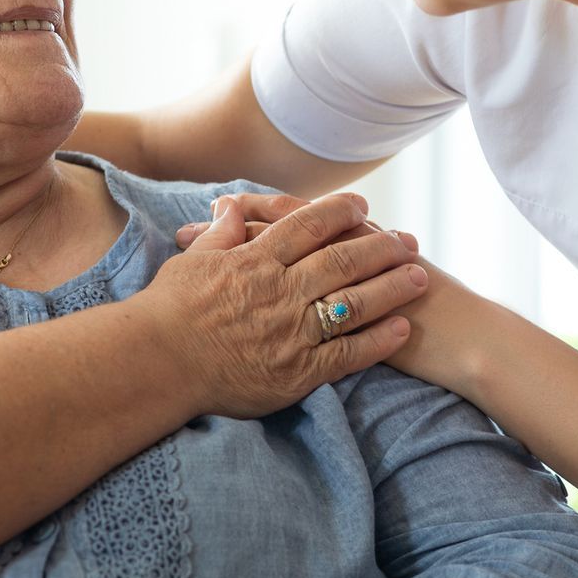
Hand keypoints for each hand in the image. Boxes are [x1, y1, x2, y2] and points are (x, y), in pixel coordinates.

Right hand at [141, 193, 427, 417]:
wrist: (157, 363)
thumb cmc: (166, 311)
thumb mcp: (190, 261)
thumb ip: (218, 234)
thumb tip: (230, 207)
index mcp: (255, 260)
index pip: (307, 226)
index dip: (339, 212)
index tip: (363, 206)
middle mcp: (280, 291)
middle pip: (342, 260)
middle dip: (381, 247)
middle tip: (409, 240)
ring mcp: (292, 331)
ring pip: (354, 303)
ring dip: (391, 288)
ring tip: (420, 277)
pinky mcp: (297, 371)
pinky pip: (347, 353)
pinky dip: (377, 341)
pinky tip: (402, 329)